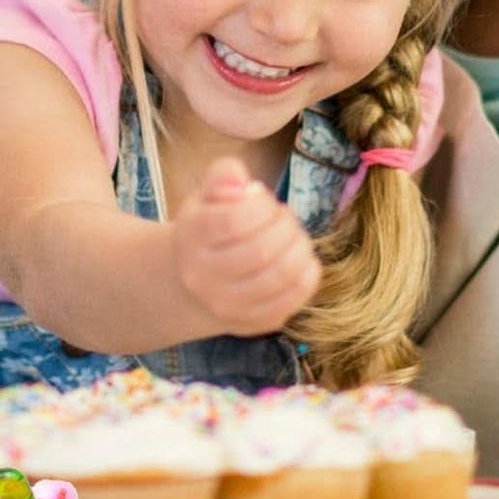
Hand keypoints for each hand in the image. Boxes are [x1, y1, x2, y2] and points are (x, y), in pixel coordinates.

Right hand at [170, 158, 321, 336]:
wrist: (191, 283)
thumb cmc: (208, 229)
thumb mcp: (207, 194)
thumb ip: (224, 176)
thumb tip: (242, 185)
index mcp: (191, 237)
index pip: (237, 221)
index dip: (265, 207)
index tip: (266, 203)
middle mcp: (203, 277)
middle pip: (263, 250)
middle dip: (287, 226)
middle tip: (285, 219)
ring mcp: (226, 305)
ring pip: (282, 275)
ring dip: (300, 248)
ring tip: (295, 238)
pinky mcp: (251, 323)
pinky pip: (294, 297)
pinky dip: (308, 273)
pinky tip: (300, 260)